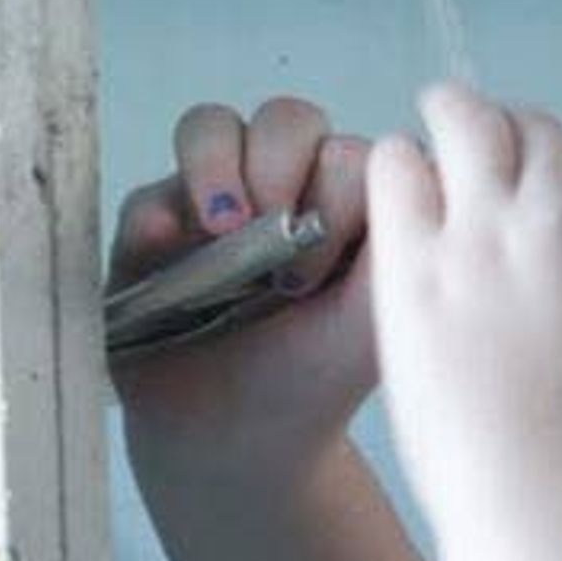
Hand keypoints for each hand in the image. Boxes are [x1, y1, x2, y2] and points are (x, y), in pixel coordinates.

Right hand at [108, 96, 378, 472]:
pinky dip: (159, 207)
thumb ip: (397, 246)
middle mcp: (286, 188)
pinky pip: (148, 187)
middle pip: (289, 120)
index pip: (354, 146)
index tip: (328, 270)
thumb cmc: (315, 378)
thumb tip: (413, 170)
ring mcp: (216, 199)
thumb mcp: (374, 318)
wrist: (237, 440)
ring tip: (224, 229)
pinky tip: (167, 243)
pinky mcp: (153, 226)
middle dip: (283, 170)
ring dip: (220, 165)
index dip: (341, 190)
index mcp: (351, 203)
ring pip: (215, 126)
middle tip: (275, 256)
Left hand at [366, 83, 561, 560]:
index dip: (554, 167)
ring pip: (461, 119)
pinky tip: (386, 209)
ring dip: (443, 135)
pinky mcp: (417, 262)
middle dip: (498, 141)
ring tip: (422, 173)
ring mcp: (488, 229)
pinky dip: (394, 173)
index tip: (530, 192)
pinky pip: (395, 167)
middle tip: (467, 173)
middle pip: (526, 125)